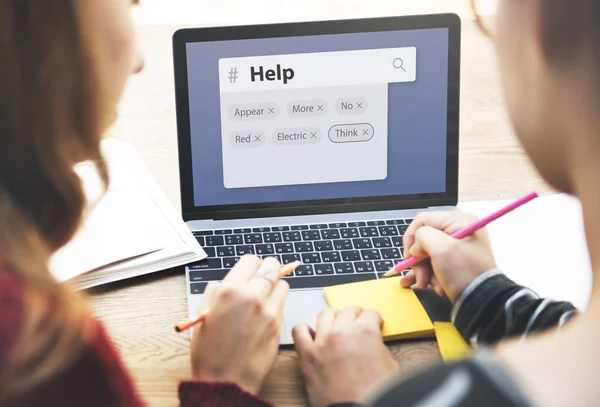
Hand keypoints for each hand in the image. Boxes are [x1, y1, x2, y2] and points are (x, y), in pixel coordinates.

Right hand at [190, 255, 288, 394]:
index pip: (251, 260)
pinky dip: (278, 303)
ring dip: (275, 286)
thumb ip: (215, 293)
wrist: (226, 381)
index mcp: (230, 291)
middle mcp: (252, 296)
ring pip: (283, 283)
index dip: (250, 265)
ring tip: (265, 296)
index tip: (250, 270)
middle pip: (271, 267)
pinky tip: (266, 313)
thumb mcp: (203, 316)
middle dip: (267, 269)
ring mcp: (268, 310)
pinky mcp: (279, 324)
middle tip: (262, 277)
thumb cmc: (209, 353)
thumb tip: (224, 283)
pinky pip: (283, 303)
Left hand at [293, 307, 398, 406]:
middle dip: (356, 316)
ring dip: (333, 317)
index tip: (373, 324)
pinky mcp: (307, 354)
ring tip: (336, 324)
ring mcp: (322, 341)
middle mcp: (342, 332)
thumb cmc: (373, 393)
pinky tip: (312, 334)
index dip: (375, 320)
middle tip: (357, 324)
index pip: (371, 313)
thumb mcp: (390, 365)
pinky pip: (299, 331)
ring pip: (325, 314)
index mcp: (365, 331)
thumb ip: (379, 346)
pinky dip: (304, 329)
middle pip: (348, 311)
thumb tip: (373, 342)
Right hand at [400, 211, 496, 301]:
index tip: (410, 256)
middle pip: (424, 239)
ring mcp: (457, 247)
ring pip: (427, 254)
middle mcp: (459, 231)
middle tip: (420, 276)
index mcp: (459, 221)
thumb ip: (422, 237)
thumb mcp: (441, 249)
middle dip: (419, 260)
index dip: (411, 238)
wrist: (483, 302)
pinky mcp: (456, 262)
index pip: (422, 220)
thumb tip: (416, 246)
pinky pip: (435, 264)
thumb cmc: (466, 273)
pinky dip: (429, 275)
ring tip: (428, 284)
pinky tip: (427, 285)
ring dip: (424, 271)